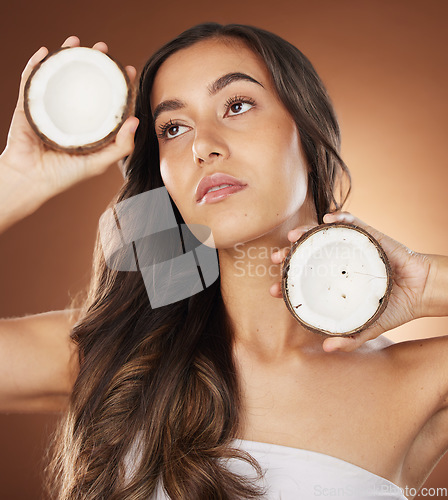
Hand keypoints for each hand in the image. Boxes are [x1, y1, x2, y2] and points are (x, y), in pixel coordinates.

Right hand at [0, 36, 138, 201]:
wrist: (30, 179)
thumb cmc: (65, 175)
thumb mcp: (99, 162)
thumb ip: (120, 146)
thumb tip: (136, 120)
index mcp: (90, 125)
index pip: (107, 98)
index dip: (118, 83)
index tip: (127, 70)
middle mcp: (72, 113)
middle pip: (85, 81)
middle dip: (94, 62)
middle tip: (103, 49)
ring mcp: (50, 107)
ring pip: (60, 75)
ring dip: (68, 55)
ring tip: (77, 41)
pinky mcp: (29, 105)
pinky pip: (32, 80)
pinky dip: (37, 64)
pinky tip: (45, 52)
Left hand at [269, 211, 431, 351]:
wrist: (421, 291)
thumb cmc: (392, 307)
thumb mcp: (368, 326)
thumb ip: (349, 338)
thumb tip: (327, 347)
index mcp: (332, 282)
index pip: (303, 279)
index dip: (285, 283)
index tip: (273, 290)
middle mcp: (336, 263)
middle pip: (305, 254)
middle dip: (287, 255)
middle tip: (275, 260)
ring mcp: (350, 247)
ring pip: (322, 235)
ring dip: (305, 232)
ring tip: (293, 237)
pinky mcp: (368, 235)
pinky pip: (351, 222)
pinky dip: (339, 217)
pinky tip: (327, 219)